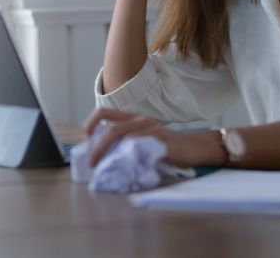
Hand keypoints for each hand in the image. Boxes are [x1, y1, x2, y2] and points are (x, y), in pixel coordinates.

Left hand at [83, 107, 219, 168]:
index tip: (85, 140)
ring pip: (123, 136)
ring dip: (110, 153)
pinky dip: (129, 156)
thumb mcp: (144, 141)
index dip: (90, 124)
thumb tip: (104, 158)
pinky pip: (141, 146)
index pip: (104, 112)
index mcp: (133, 118)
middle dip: (97, 147)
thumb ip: (127, 144)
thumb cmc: (167, 146)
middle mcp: (140, 120)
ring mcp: (151, 129)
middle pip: (112, 128)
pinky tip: (125, 166)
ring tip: (103, 168)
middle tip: (92, 163)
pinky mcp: (162, 141)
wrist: (195, 147)